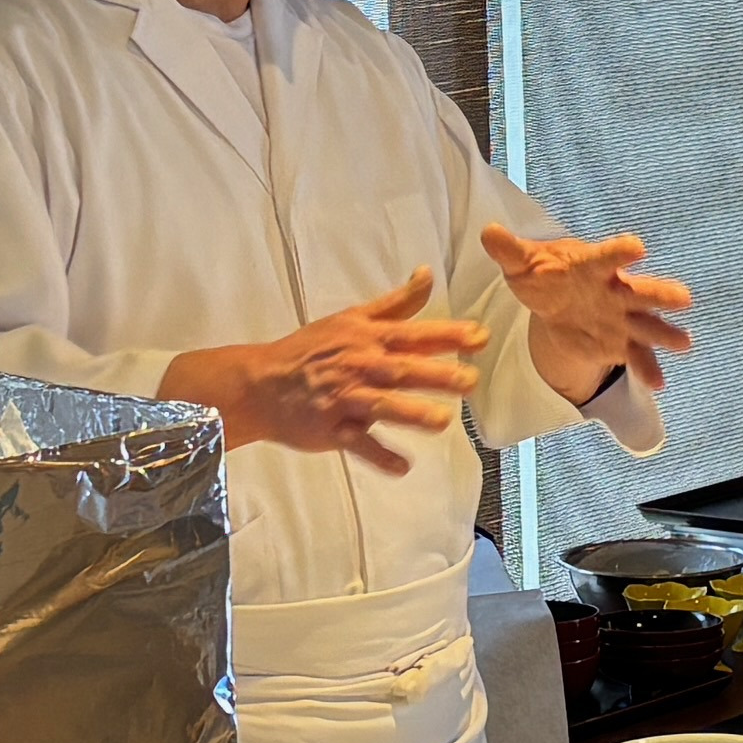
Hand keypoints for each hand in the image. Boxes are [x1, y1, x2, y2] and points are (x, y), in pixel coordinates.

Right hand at [164, 270, 482, 471]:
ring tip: (442, 422)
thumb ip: (395, 303)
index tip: (480, 337)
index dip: (447, 335)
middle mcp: (359, 366)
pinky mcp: (330, 428)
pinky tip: (403, 468)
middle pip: (402, 369)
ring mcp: (344, 399)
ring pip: (381, 405)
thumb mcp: (351, 318)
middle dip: (436, 374)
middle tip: (470, 381)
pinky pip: (357, 444)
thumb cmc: (311, 349)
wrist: (261, 383)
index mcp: (367, 338)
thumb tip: (427, 274)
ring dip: (411, 413)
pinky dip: (378, 455)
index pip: (413, 334)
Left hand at [479, 223, 694, 407]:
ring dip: (665, 333)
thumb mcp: (523, 264)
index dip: (621, 252)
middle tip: (684, 298)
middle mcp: (615, 290)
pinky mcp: (620, 344)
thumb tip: (489, 233)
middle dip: (661, 294)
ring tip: (684, 343)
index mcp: (594, 265)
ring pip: (648, 325)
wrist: (555, 302)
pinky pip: (637, 357)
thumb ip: (509, 251)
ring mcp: (622, 318)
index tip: (637, 248)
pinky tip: (658, 384)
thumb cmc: (544, 275)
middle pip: (642, 290)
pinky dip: (647, 369)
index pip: (609, 256)